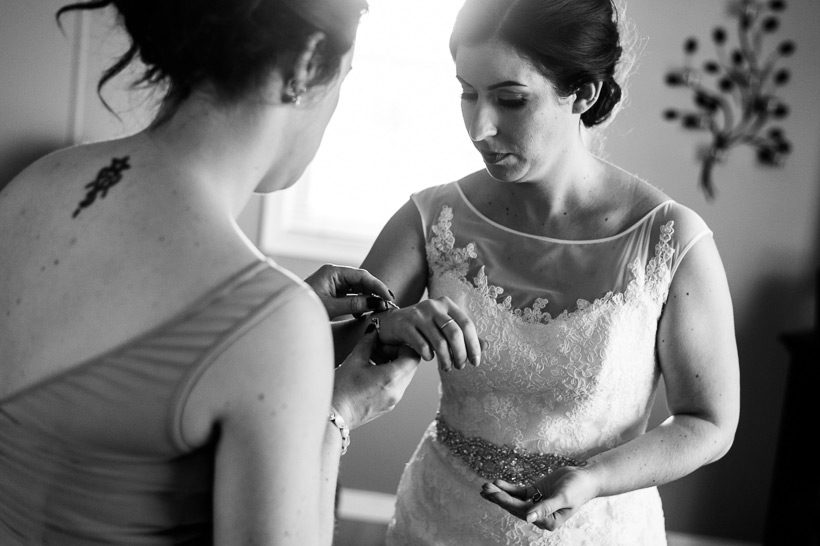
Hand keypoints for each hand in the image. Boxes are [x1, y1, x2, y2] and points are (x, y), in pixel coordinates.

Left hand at [305, 264, 393, 319]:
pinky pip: (351, 296)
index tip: (389, 297)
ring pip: (357, 289)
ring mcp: (333, 284)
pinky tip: (362, 313)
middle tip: (388, 305)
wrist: (288, 317)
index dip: (377, 286)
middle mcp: (334, 275)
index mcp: (332, 272)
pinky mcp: (332, 293)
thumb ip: (354, 305)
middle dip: (375, 292)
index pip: (361, 275)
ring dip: (368, 299)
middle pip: (361, 280)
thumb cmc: (305, 309)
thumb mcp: (331, 308)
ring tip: (379, 309)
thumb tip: (375, 302)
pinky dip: (359, 304)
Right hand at [332, 324, 420, 429]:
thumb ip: (367, 342)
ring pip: (404, 376)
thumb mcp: (354, 360)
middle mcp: (397, 390)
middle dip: (398, 354)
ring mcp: (394, 400)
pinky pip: (397, 386)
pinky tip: (371, 373)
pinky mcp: (388, 406)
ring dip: (394, 365)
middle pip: (411, 366)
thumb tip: (374, 331)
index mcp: (392, 377)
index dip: (403, 345)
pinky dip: (390, 376)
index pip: (414, 356)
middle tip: (379, 350)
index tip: (388, 342)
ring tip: (373, 360)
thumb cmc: (341, 389)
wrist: (333, 416)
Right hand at [375, 296, 483, 370]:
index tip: (476, 362)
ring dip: (446, 359)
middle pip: (454, 333)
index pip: (467, 324)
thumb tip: (485, 346)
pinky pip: (422, 345)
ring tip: (446, 367)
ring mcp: (418, 314)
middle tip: (460, 366)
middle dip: (460, 353)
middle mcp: (433, 305)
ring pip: (439, 341)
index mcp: (447, 304)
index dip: (474, 345)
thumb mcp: (443, 328)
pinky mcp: (404, 324)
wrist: (391, 323)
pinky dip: (428, 355)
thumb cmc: (422, 328)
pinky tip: (429, 359)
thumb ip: (464, 336)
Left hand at [479, 466, 597, 531]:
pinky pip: (519, 492)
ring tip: (485, 486)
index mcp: (548, 522)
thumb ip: (546, 508)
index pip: (523, 512)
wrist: (586, 478)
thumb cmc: (578, 489)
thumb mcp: (563, 498)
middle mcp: (540, 515)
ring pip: (514, 500)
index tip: (494, 493)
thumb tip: (529, 518)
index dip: (507, 502)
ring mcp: (536, 503)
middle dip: (499, 497)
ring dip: (500, 493)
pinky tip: (497, 482)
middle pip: (515, 506)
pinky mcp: (536, 493)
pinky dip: (508, 487)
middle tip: (485, 488)